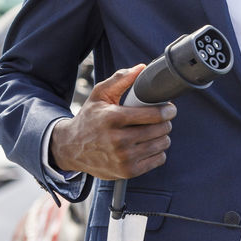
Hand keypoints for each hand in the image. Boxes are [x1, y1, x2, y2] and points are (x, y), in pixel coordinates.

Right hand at [49, 65, 176, 179]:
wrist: (70, 148)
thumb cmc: (89, 119)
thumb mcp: (99, 95)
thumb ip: (120, 79)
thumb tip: (142, 68)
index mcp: (113, 118)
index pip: (154, 115)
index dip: (168, 110)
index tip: (170, 109)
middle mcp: (118, 140)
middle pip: (160, 129)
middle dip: (165, 122)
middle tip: (161, 119)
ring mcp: (123, 158)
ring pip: (162, 144)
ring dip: (163, 136)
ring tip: (155, 131)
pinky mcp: (127, 172)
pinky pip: (158, 159)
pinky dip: (158, 152)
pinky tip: (149, 145)